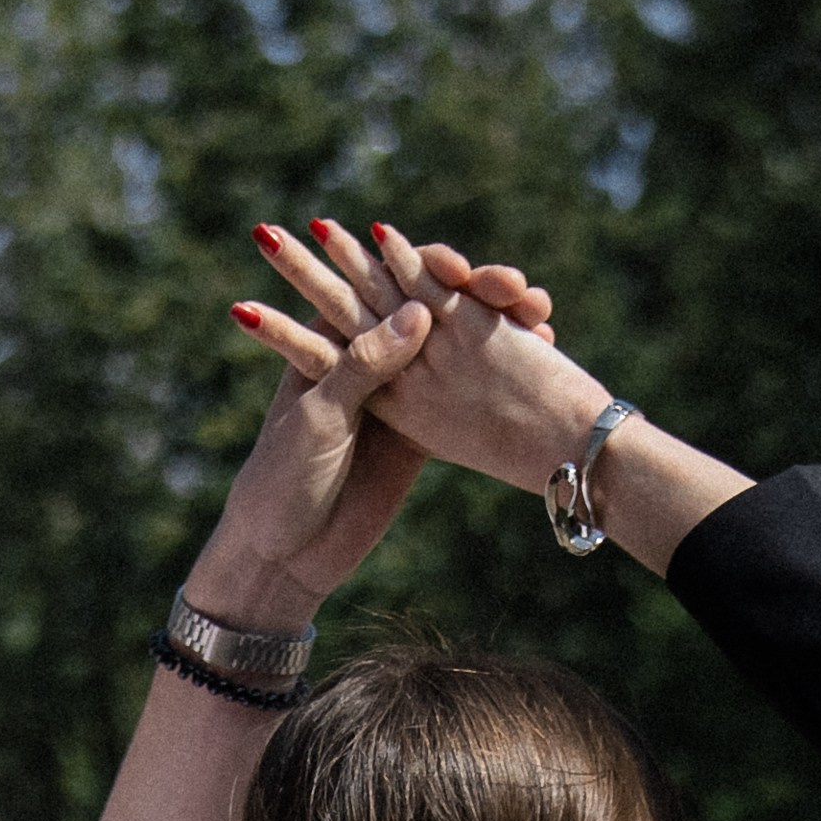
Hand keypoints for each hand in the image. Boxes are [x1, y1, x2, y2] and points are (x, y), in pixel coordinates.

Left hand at [195, 223, 561, 622]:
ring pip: (449, 343)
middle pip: (423, 306)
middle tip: (512, 288)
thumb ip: (364, 364)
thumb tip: (417, 311)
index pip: (377, 286)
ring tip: (534, 313)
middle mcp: (367, 357)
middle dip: (470, 291)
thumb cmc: (284, 477)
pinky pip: (461, 389)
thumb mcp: (321, 417)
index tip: (461, 267)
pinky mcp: (419, 429)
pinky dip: (496, 371)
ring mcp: (396, 392)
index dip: (419, 268)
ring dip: (490, 323)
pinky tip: (537, 352)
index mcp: (332, 342)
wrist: (288, 552)